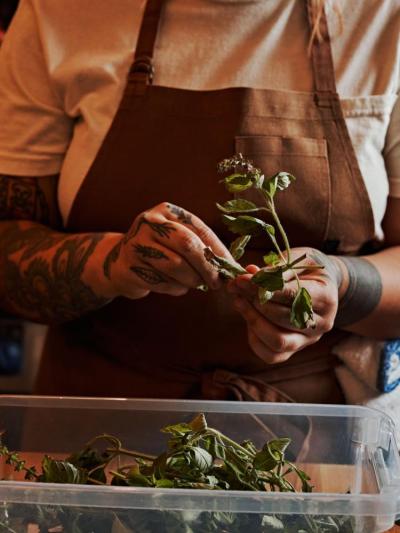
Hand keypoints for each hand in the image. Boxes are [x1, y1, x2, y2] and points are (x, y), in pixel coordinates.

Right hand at [102, 202, 231, 298]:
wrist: (119, 263)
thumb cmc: (160, 250)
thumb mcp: (177, 238)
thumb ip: (201, 245)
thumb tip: (231, 265)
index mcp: (167, 210)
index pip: (199, 229)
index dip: (218, 249)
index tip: (230, 266)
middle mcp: (150, 222)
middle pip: (188, 245)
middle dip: (207, 266)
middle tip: (217, 282)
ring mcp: (137, 244)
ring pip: (176, 266)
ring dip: (192, 280)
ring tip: (196, 284)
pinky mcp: (131, 267)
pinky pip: (163, 282)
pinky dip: (176, 288)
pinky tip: (177, 286)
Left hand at [227, 247, 342, 363]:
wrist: (320, 284)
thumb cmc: (306, 269)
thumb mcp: (297, 259)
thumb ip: (276, 268)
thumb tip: (250, 274)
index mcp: (327, 297)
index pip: (294, 295)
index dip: (266, 287)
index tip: (244, 279)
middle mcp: (322, 323)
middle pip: (284, 319)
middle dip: (255, 301)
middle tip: (237, 286)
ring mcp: (308, 340)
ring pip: (278, 342)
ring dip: (253, 320)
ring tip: (238, 300)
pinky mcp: (294, 350)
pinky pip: (270, 355)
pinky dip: (254, 337)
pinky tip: (247, 316)